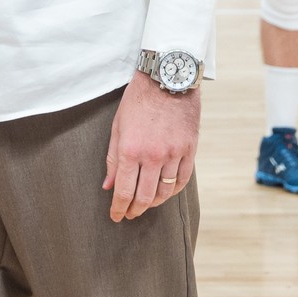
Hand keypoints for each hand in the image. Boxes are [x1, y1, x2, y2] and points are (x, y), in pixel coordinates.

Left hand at [103, 72, 199, 222]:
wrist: (167, 80)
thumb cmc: (138, 101)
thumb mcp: (118, 127)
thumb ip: (113, 159)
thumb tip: (108, 186)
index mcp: (131, 150)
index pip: (124, 191)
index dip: (119, 208)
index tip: (116, 216)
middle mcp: (153, 156)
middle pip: (144, 197)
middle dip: (135, 209)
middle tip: (129, 214)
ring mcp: (174, 154)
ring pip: (165, 192)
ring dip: (153, 203)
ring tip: (144, 205)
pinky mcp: (189, 150)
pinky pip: (182, 180)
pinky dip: (173, 191)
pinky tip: (164, 193)